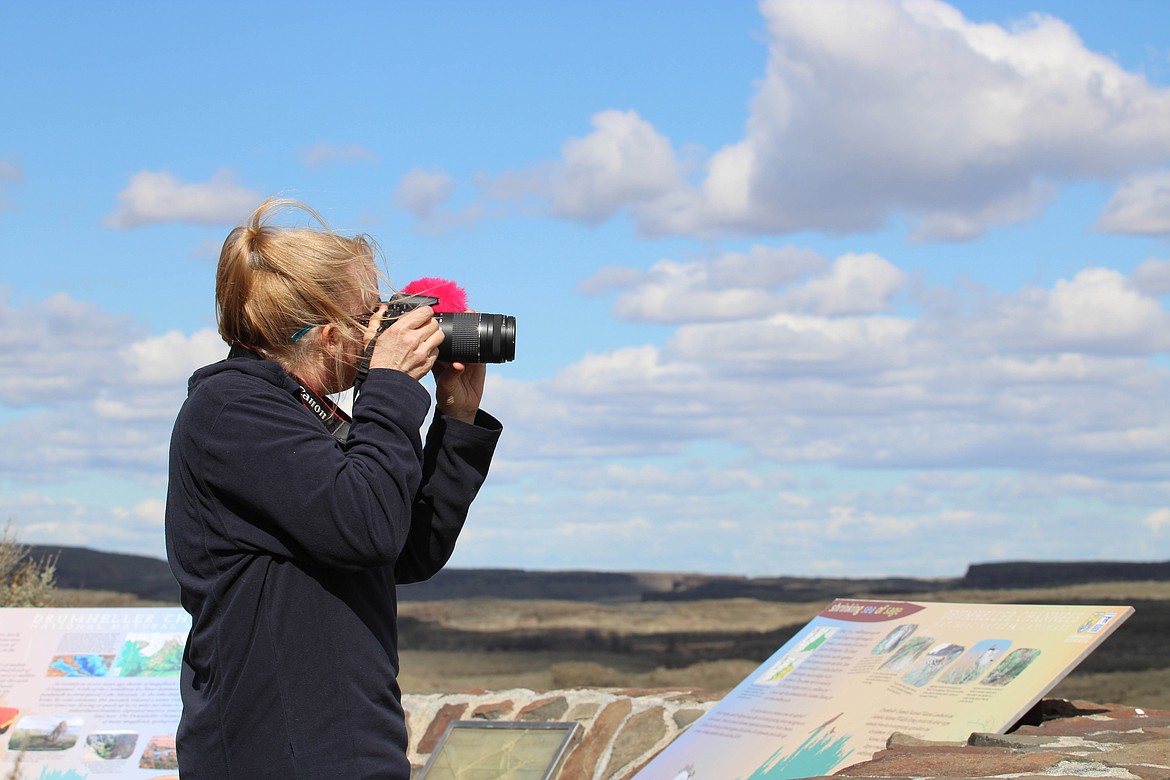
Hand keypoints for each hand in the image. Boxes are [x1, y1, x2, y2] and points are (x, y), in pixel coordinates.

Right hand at [367, 305, 442, 380]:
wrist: (384, 383)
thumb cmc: (377, 360)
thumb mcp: (371, 337)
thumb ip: (377, 320)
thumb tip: (382, 308)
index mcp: (400, 330)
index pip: (425, 312)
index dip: (426, 312)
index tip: (424, 315)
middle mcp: (413, 339)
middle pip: (434, 323)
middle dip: (430, 323)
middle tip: (424, 327)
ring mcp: (422, 352)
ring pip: (439, 335)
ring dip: (434, 335)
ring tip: (426, 338)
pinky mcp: (428, 362)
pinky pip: (437, 350)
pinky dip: (433, 349)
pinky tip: (424, 351)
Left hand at [432, 309, 485, 423]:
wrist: (461, 409)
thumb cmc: (447, 397)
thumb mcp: (446, 386)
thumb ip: (451, 375)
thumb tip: (458, 364)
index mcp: (440, 358)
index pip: (441, 340)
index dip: (444, 328)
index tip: (448, 318)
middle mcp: (452, 355)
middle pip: (456, 336)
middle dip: (461, 323)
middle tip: (467, 313)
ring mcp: (466, 358)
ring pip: (469, 339)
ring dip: (472, 328)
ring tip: (476, 316)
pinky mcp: (478, 363)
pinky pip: (482, 350)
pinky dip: (484, 341)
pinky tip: (487, 333)